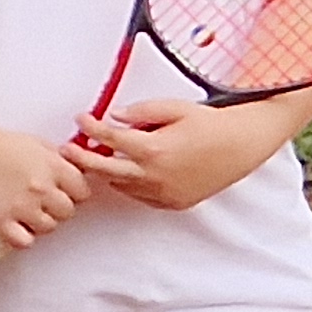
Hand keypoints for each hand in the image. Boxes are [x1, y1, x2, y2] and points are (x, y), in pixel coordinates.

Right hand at [0, 126, 82, 244]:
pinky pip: (24, 242)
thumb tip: (79, 173)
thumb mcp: (38, 144)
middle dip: (58, 207)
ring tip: (26, 212)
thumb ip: (61, 160)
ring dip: (40, 222)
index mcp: (54, 167)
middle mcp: (42, 188)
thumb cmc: (0, 145)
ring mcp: (22, 206)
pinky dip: (23, 237)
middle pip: (68, 212)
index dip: (74, 192)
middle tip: (43, 201)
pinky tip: (16, 226)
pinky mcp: (1, 221)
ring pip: (49, 228)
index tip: (64, 191)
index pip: (83, 192)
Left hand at [71, 93, 280, 211]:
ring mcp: (163, 193)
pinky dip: (131, 182)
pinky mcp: (172, 203)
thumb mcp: (175, 108)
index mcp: (153, 149)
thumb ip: (140, 111)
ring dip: (109, 170)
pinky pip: (140, 195)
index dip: (90, 128)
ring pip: (121, 184)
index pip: (109, 139)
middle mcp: (154, 175)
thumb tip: (114, 116)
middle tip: (67, 150)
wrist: (244, 145)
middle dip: (82, 158)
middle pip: (104, 169)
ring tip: (100, 156)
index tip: (80, 119)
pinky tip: (130, 169)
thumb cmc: (211, 123)